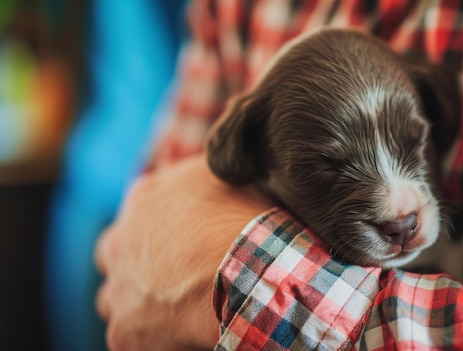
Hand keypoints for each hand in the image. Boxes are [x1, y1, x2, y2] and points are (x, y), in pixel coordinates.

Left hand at [95, 154, 271, 349]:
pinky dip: (153, 338)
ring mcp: (120, 289)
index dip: (163, 226)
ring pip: (115, 298)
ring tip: (176, 308)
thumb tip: (200, 166)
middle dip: (136, 262)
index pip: (141, 209)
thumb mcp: (223, 173)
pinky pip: (131, 340)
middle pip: (116, 253)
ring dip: (137, 301)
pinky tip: (181, 334)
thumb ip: (197, 171)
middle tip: (173, 274)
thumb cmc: (244, 220)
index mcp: (144, 198)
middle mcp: (121, 241)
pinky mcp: (126, 333)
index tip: (186, 240)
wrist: (249, 269)